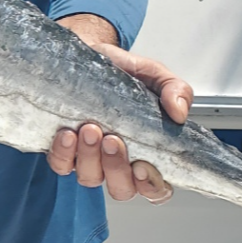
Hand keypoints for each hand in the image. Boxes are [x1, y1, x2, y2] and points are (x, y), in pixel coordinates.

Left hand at [47, 40, 192, 204]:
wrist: (86, 54)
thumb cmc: (121, 72)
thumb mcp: (153, 74)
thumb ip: (174, 89)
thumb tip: (179, 112)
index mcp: (146, 151)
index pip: (154, 187)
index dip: (150, 185)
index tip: (142, 166)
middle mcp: (117, 161)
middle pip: (121, 188)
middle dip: (116, 168)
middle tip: (112, 139)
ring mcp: (88, 158)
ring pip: (90, 178)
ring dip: (90, 157)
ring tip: (89, 128)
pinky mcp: (63, 150)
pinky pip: (61, 165)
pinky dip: (63, 153)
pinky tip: (67, 133)